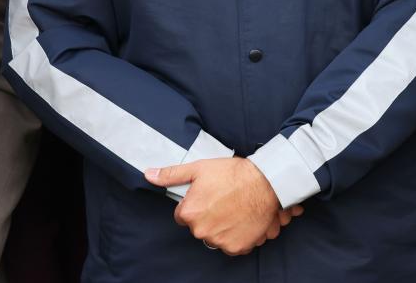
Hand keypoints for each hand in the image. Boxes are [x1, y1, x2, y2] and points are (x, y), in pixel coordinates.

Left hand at [145, 157, 292, 254]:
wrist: (266, 183)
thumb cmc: (234, 174)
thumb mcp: (200, 168)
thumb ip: (172, 175)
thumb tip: (149, 175)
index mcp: (189, 213)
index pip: (183, 215)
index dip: (196, 204)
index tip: (209, 197)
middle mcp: (201, 230)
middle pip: (199, 227)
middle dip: (209, 216)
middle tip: (224, 201)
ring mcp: (219, 240)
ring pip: (215, 236)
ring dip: (222, 227)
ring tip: (235, 209)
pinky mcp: (236, 247)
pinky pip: (231, 245)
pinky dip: (236, 236)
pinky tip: (242, 220)